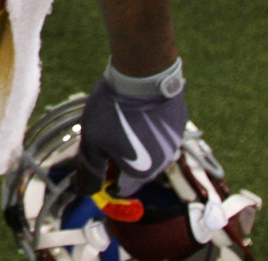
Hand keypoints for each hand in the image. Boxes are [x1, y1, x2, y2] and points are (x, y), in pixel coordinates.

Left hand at [77, 70, 187, 196]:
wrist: (144, 75)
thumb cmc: (114, 112)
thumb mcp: (92, 143)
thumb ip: (91, 171)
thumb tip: (87, 191)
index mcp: (143, 172)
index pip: (124, 187)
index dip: (107, 178)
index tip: (97, 162)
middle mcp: (164, 161)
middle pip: (138, 167)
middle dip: (121, 157)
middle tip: (105, 135)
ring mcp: (175, 140)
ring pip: (150, 147)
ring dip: (136, 139)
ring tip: (120, 118)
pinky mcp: (180, 119)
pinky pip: (160, 129)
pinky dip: (148, 124)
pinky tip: (136, 108)